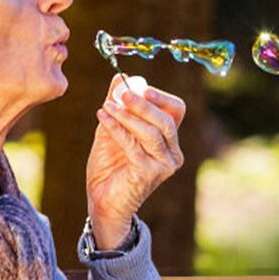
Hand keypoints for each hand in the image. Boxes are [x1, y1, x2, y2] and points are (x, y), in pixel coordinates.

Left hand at [85, 76, 186, 249]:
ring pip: (151, 133)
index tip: (141, 86)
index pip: (176, 111)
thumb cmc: (110, 167)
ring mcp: (163, 166)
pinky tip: (103, 117)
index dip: (162, 97)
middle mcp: (172, 154)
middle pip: (167, 121)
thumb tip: (121, 78)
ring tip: (107, 106)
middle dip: (144, 105)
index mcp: (169, 140)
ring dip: (127, 116)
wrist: (102, 201)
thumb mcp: (113, 129)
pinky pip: (133, 146)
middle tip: (122, 94)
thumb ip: (118, 105)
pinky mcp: (148, 175)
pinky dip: (117, 129)